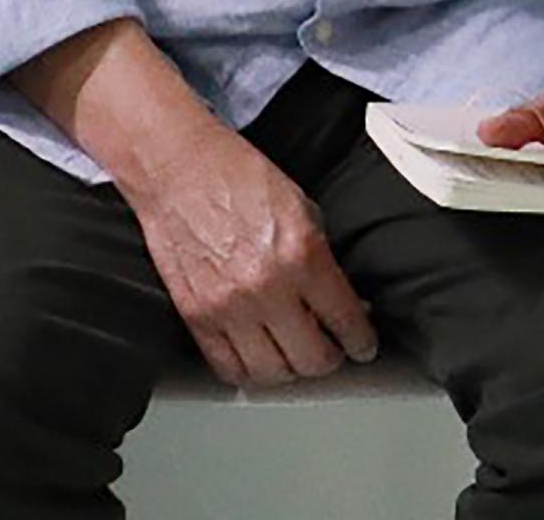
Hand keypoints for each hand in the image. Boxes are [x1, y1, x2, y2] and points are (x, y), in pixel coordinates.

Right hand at [117, 120, 378, 389]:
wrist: (179, 171)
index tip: (364, 346)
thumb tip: (345, 303)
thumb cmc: (240, 179)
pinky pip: (227, 368)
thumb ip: (325, 261)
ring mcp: (226, 307)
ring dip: (292, 370)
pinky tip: (262, 359)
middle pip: (311, 358)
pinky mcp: (194, 317)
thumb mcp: (304, 209)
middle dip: (331, 360)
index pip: (344, 320)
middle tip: (335, 352)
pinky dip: (250, 371)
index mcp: (301, 255)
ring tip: (299, 357)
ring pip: (271, 373)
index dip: (362, 341)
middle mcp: (265, 288)